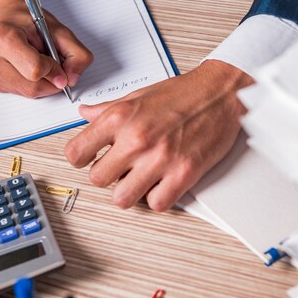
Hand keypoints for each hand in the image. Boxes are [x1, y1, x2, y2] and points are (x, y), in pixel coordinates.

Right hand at [0, 0, 92, 97]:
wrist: (3, 12)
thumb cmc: (26, 19)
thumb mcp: (59, 29)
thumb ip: (76, 54)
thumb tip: (72, 79)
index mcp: (1, 36)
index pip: (35, 70)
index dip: (54, 70)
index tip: (57, 63)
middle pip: (31, 86)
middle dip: (49, 80)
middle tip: (51, 64)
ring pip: (25, 92)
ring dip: (40, 82)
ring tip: (35, 60)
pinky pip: (16, 92)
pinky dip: (27, 83)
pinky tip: (24, 66)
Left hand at [65, 59, 254, 211]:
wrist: (221, 93)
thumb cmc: (183, 94)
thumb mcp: (139, 95)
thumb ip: (108, 109)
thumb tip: (85, 114)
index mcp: (120, 117)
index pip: (76, 153)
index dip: (81, 159)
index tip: (90, 159)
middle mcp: (137, 138)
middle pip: (97, 180)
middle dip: (107, 177)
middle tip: (120, 169)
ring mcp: (160, 158)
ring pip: (122, 199)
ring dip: (130, 192)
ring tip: (140, 180)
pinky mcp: (184, 174)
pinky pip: (157, 204)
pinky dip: (159, 198)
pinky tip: (163, 183)